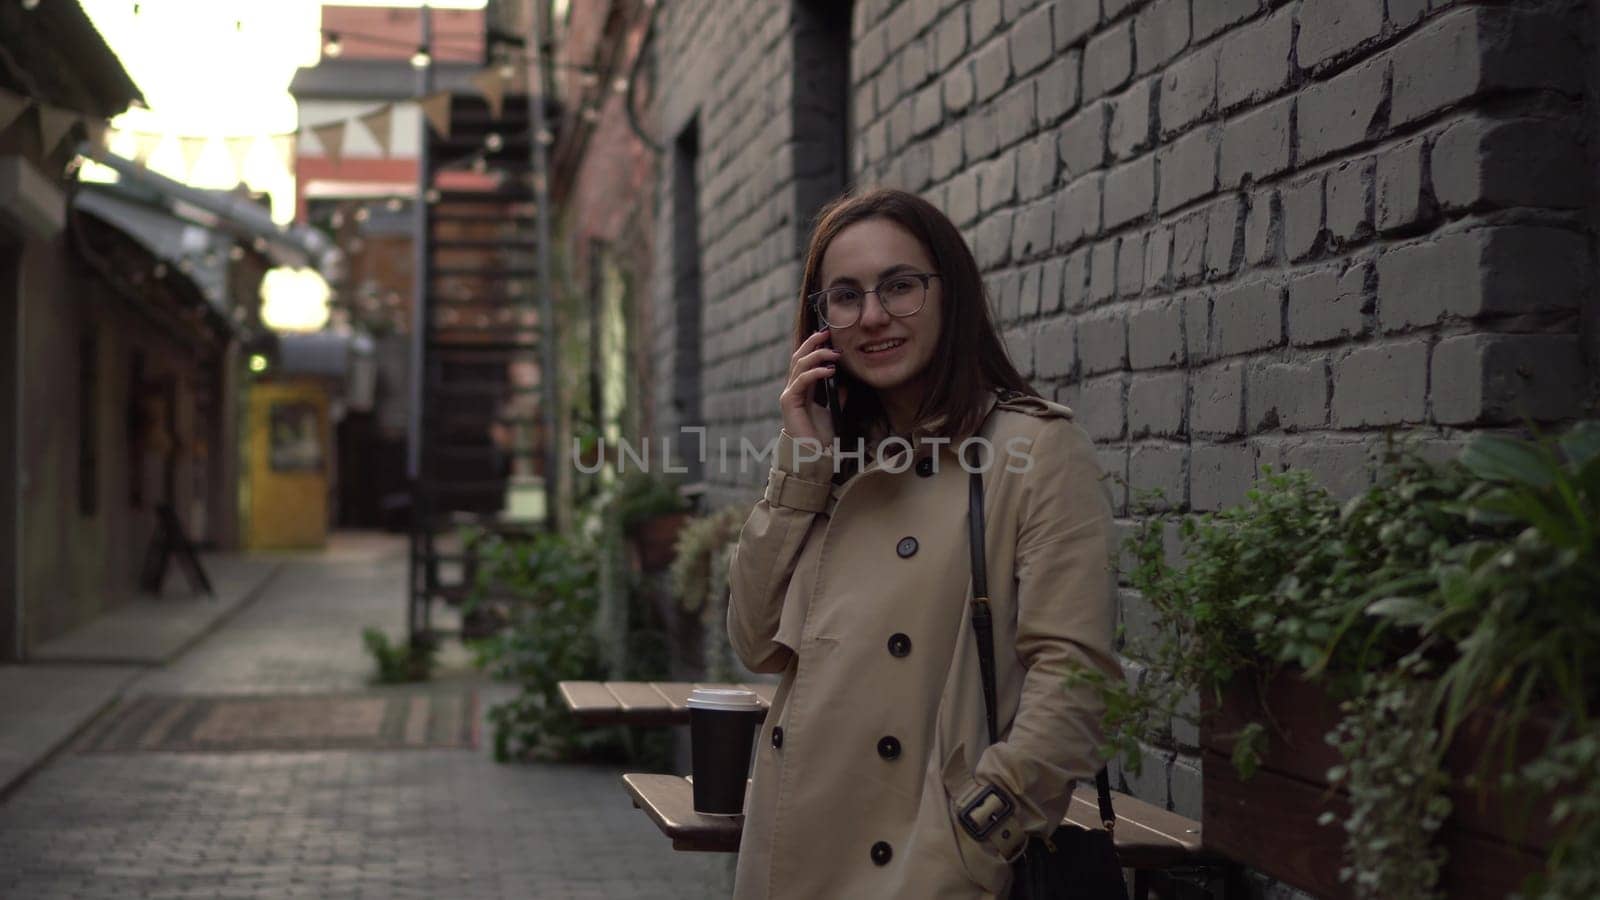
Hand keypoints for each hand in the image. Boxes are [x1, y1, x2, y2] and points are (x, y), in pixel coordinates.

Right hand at [780, 329, 841, 444]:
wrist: (813, 453)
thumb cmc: (820, 435)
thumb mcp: (832, 409)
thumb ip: (836, 395)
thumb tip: (845, 381)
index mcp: (801, 389)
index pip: (804, 360)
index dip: (814, 346)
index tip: (828, 335)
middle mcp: (792, 388)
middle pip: (798, 357)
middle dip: (812, 343)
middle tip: (827, 333)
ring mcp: (789, 394)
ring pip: (800, 365)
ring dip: (818, 355)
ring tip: (835, 353)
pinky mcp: (789, 401)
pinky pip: (802, 380)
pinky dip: (816, 372)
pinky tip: (830, 370)